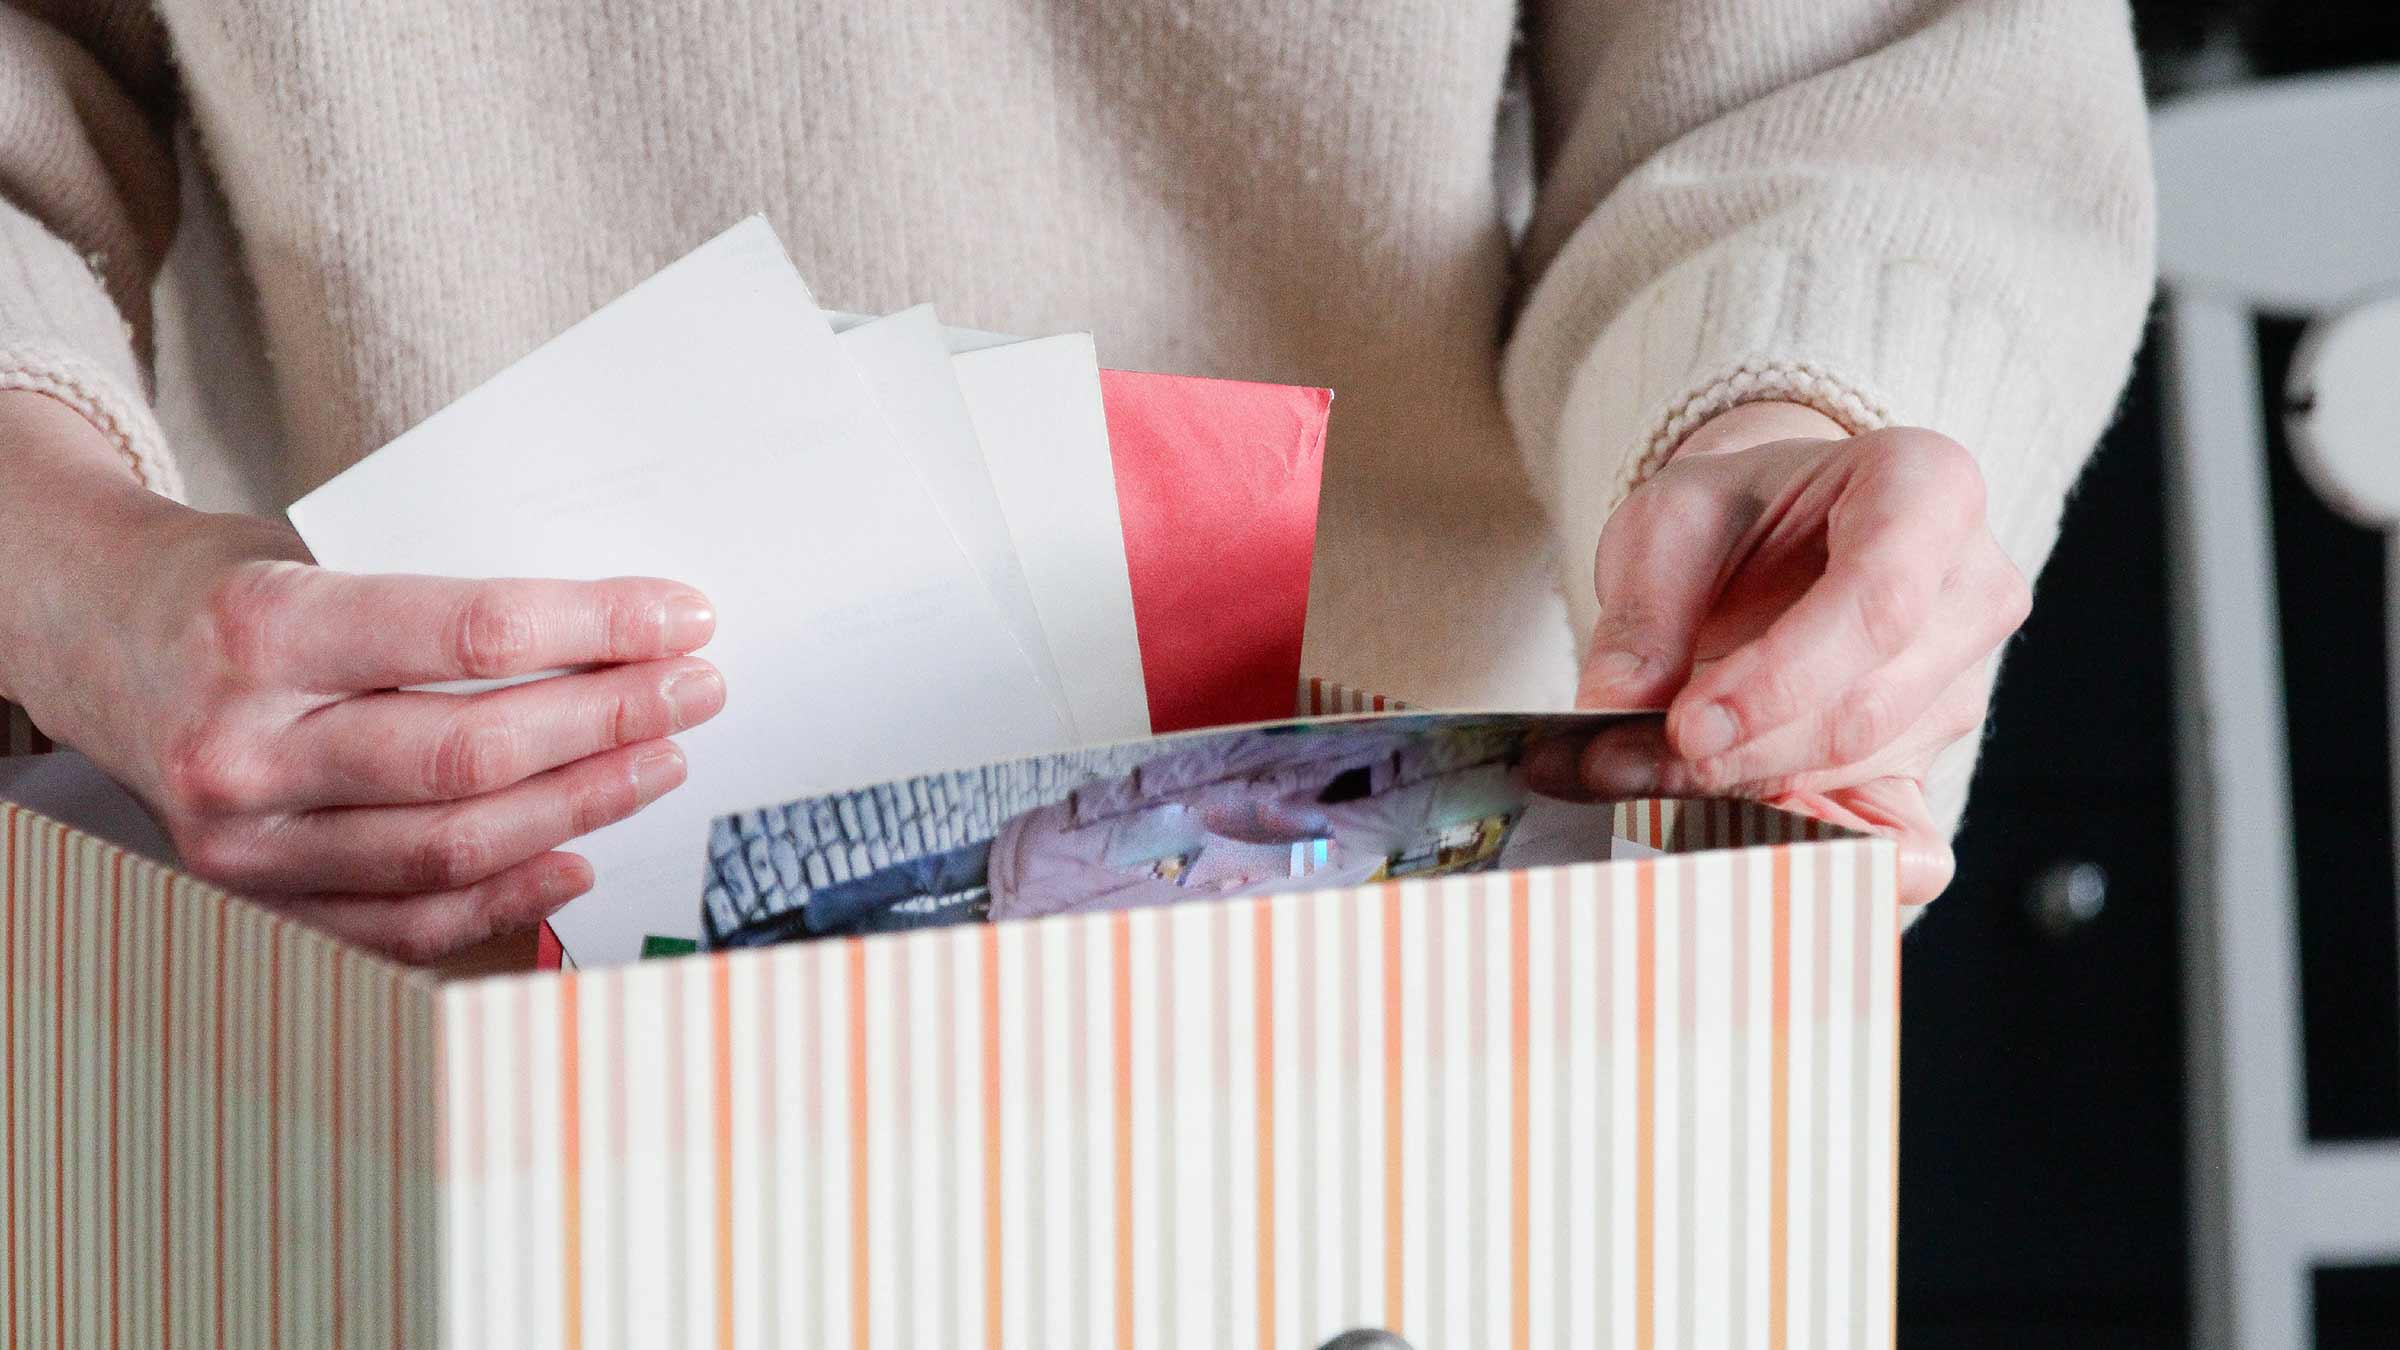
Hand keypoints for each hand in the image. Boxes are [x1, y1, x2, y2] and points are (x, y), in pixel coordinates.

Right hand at [0, 392, 724, 959]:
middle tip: (694, 690)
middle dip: (612, 720)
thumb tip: (613, 631)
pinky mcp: (256, 896)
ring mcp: (246, 838)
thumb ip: (437, 601)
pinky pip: (407, 922)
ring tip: (660, 758)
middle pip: (475, 753)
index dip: (599, 628)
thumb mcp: (309, 550)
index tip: (680, 618)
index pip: (470, 634)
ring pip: (455, 846)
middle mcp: (246, 744)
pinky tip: (580, 856)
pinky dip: (507, 897)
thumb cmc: (221, 589)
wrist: (86, 638)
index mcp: (263, 630)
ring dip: (582, 805)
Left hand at [1529, 402, 2030, 902]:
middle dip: (1741, 751)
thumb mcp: (1670, 522)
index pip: (1877, 600)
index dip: (1781, 679)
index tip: (1684, 726)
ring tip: (1644, 779)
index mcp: (1928, 488)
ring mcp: (1964, 680)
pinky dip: (1828, 852)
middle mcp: (1971, 587)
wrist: (1774, 535)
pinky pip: (1908, 834)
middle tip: (1626, 766)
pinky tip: (1756, 851)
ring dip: (1748, 789)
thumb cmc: (1736, 515)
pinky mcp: (1935, 756)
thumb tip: (1614, 710)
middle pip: (1866, 704)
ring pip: (1863, 767)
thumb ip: (1646, 614)